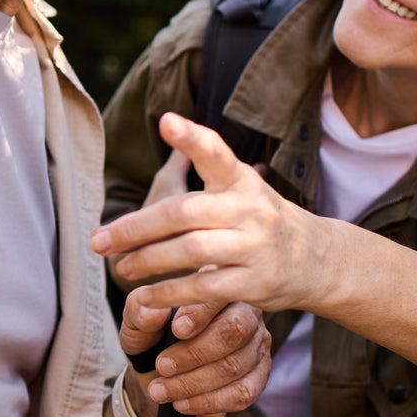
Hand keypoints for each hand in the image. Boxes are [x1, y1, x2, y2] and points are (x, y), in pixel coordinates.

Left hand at [93, 111, 325, 314]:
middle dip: (136, 227)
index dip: (192, 138)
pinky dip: (170, 293)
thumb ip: (206, 164)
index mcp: (241, 180)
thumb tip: (166, 123)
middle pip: (184, 212)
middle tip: (98, 241)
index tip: (166, 121)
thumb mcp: (240, 186)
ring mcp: (255, 246)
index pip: (217, 153)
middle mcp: (250, 209)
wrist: (317, 260)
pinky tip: (145, 295)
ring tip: (120, 266)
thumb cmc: (259, 218)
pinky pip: (205, 288)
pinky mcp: (256, 283)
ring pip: (191, 250)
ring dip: (148, 260)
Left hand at [120, 297, 271, 416]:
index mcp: (216, 287)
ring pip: (234, 366)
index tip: (176, 330)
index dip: (198, 314)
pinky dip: (208, 402)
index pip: (217, 295)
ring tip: (161, 390)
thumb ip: (139, 310)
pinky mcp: (259, 376)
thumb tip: (152, 311)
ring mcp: (256, 345)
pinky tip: (182, 403)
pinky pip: (242, 393)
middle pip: (233, 331)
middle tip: (162, 367)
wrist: (156, 374)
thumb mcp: (136, 321)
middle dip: (194, 354)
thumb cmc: (151, 337)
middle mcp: (244, 312)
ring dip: (193, 383)